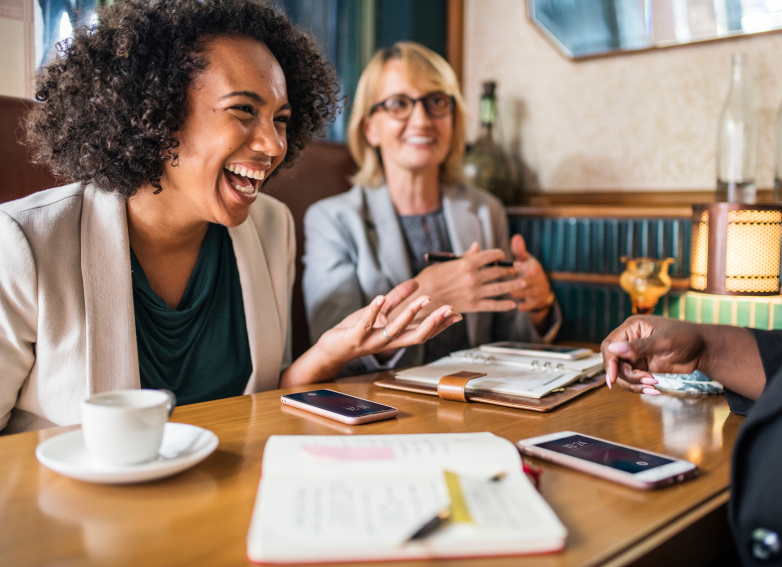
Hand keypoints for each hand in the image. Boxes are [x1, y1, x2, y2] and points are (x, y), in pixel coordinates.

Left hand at [316, 280, 462, 368]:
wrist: (332, 348)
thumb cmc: (357, 331)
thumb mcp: (380, 312)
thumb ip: (396, 298)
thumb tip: (415, 283)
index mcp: (396, 337)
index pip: (423, 333)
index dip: (440, 325)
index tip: (456, 315)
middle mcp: (389, 342)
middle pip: (416, 336)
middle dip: (434, 322)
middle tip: (448, 309)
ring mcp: (373, 341)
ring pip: (395, 330)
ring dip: (410, 314)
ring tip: (423, 298)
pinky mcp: (356, 337)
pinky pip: (366, 324)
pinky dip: (373, 311)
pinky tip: (380, 298)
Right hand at [412, 242, 519, 313]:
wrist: (421, 299)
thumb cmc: (429, 278)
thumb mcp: (445, 263)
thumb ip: (464, 256)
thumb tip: (477, 246)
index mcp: (466, 263)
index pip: (489, 255)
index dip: (499, 254)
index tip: (502, 255)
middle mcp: (473, 277)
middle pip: (498, 271)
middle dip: (510, 268)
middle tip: (519, 267)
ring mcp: (474, 292)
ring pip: (500, 288)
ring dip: (513, 285)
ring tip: (523, 283)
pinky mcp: (473, 306)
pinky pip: (492, 305)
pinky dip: (504, 305)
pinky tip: (512, 304)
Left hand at [510, 234, 551, 313]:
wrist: (541, 289)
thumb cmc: (528, 271)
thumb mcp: (526, 260)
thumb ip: (520, 250)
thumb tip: (516, 237)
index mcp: (534, 268)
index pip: (534, 268)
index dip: (532, 269)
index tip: (529, 269)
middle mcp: (537, 280)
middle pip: (531, 281)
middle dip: (524, 281)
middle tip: (516, 281)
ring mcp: (537, 292)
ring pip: (529, 293)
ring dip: (521, 293)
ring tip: (512, 293)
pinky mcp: (535, 302)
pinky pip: (531, 305)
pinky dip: (525, 306)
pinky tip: (519, 307)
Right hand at [600, 316, 706, 394]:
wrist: (704, 349)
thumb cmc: (686, 337)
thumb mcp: (662, 342)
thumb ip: (637, 347)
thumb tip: (612, 348)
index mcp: (631, 328)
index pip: (609, 345)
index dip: (609, 362)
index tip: (612, 378)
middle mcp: (630, 340)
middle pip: (614, 362)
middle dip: (625, 375)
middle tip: (643, 381)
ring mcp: (636, 354)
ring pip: (622, 373)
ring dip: (634, 383)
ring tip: (653, 385)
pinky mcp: (642, 366)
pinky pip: (633, 379)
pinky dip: (641, 386)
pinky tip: (655, 388)